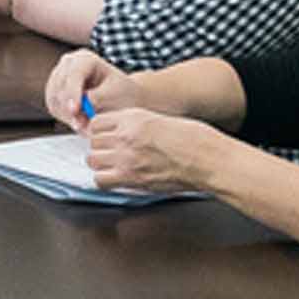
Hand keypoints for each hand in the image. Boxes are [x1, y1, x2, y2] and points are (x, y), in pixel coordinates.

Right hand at [43, 49, 123, 127]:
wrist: (120, 97)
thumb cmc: (121, 92)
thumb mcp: (116, 94)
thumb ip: (100, 97)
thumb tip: (84, 102)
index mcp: (85, 58)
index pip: (73, 74)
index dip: (72, 93)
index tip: (75, 111)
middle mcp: (68, 64)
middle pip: (60, 86)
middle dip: (69, 108)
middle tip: (81, 125)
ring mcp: (58, 76)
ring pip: (54, 98)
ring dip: (67, 115)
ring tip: (84, 125)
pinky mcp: (54, 91)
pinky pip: (53, 106)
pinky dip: (64, 117)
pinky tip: (78, 121)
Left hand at [82, 106, 224, 196]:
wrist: (206, 159)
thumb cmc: (193, 140)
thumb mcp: (160, 120)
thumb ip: (137, 125)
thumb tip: (122, 133)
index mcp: (134, 118)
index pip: (97, 122)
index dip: (100, 131)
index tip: (105, 136)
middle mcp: (126, 136)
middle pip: (93, 142)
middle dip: (100, 147)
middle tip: (111, 152)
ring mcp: (126, 157)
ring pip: (92, 160)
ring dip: (100, 163)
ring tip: (113, 165)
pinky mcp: (131, 178)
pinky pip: (100, 180)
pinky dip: (105, 180)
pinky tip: (116, 178)